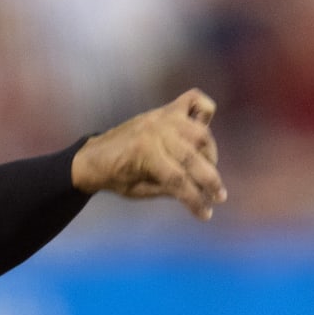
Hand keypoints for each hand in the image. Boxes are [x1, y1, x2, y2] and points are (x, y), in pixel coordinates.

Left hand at [70, 88, 226, 220]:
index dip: (195, 200)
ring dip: (210, 153)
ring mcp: (162, 117)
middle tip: (218, 196)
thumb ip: (169, 190)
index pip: (179, 180)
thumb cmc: (116, 178)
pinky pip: (194, 100)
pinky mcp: (166, 109)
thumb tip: (199, 194)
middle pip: (192, 157)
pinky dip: (205, 110)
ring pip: (199, 133)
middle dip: (210, 181)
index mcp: (144, 154)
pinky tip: (206, 125)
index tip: (206, 214)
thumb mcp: (139, 191)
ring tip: (209, 170)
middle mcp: (156, 132)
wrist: (95, 156)